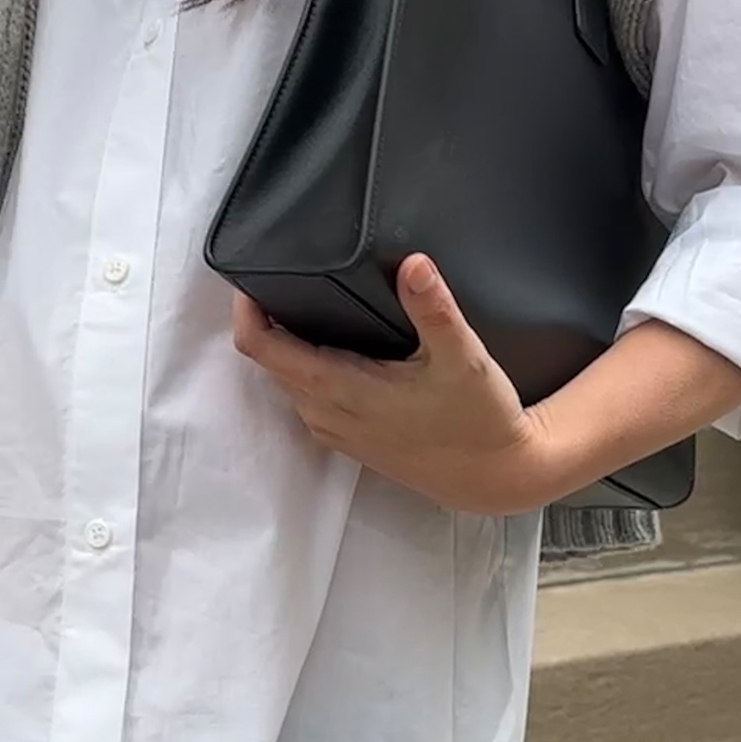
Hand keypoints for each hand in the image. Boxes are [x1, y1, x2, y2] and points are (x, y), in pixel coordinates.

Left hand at [233, 257, 567, 516]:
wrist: (492, 477)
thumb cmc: (478, 420)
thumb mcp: (464, 358)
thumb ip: (434, 309)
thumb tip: (413, 264)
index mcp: (341, 389)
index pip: (263, 349)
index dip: (247, 310)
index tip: (253, 276)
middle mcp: (325, 412)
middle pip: (268, 360)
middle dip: (265, 319)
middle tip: (281, 274)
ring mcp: (333, 429)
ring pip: (285, 379)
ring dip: (284, 344)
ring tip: (302, 301)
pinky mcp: (346, 437)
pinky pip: (305, 396)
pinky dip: (304, 368)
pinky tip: (330, 344)